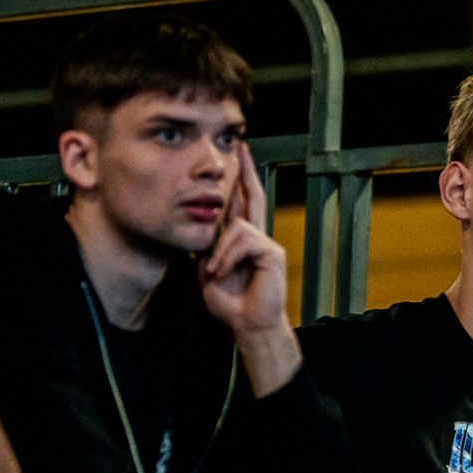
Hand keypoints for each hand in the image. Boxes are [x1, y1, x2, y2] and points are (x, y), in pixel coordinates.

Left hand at [199, 144, 300, 393]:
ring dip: (218, 252)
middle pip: (253, 197)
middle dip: (246, 172)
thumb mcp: (209, 272)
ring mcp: (267, 244)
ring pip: (236, 226)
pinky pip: (243, 241)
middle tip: (242, 148)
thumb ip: (208, 249)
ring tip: (214, 272)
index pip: (241, 205)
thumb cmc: (230, 303)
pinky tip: (223, 272)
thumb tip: (200, 229)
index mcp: (242, 241)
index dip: (238, 182)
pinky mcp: (272, 252)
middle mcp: (257, 238)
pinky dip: (227, 257)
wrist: (248, 324)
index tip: (236, 159)